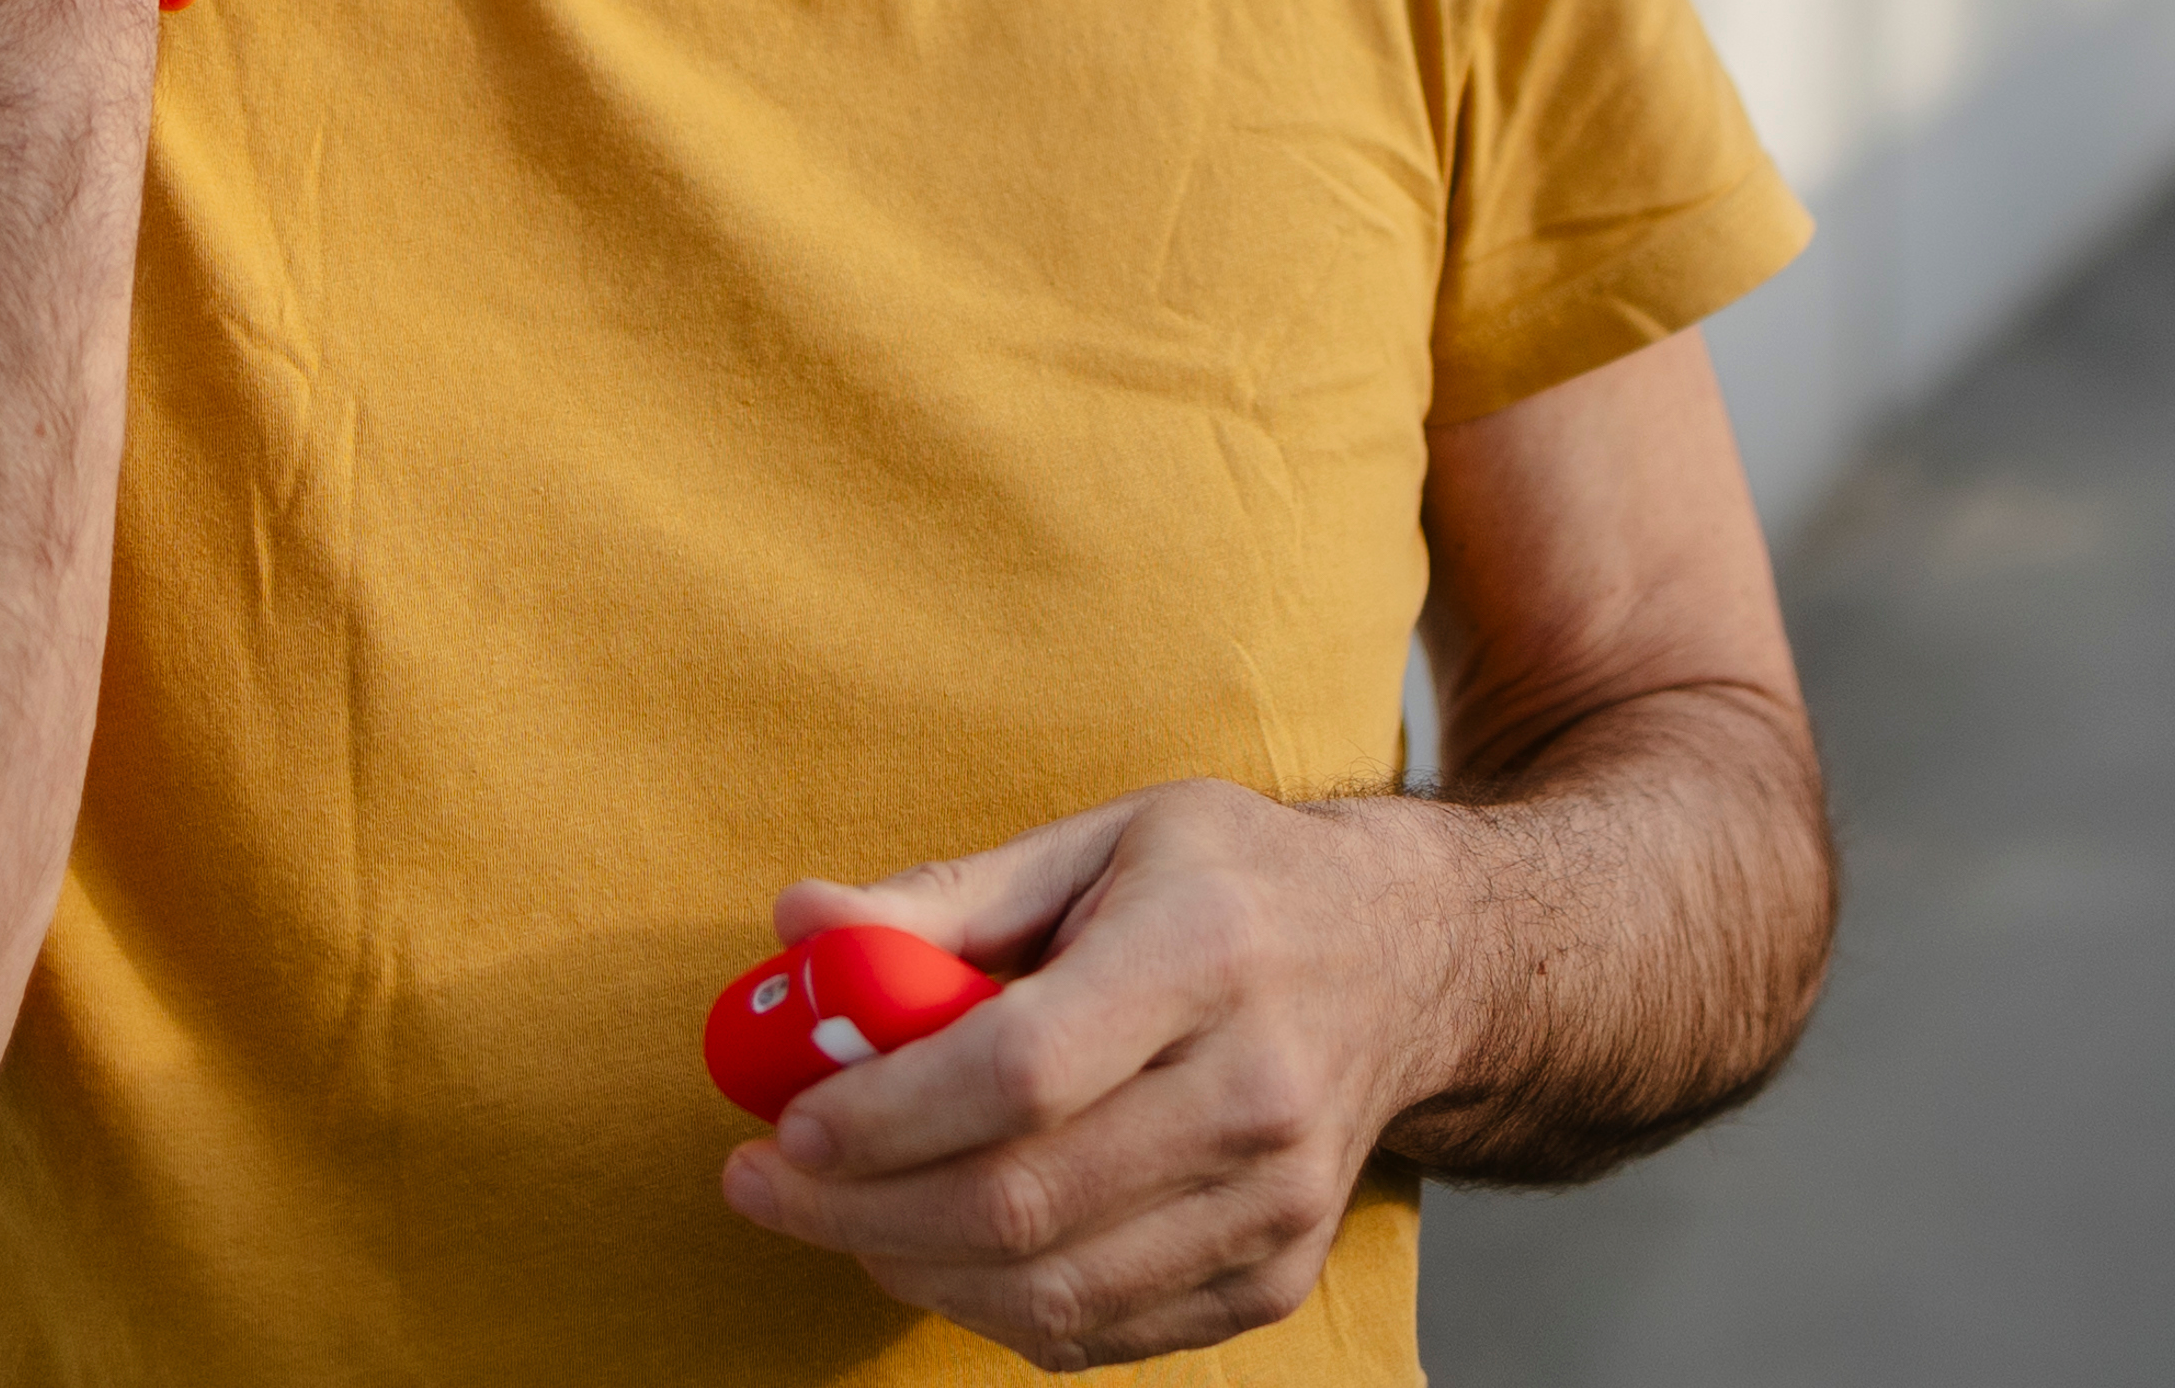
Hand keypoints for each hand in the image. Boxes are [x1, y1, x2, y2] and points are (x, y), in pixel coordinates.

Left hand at [716, 781, 1462, 1373]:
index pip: (1020, 1071)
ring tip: (837, 1212)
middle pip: (1020, 1202)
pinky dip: (989, 1307)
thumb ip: (944, 899)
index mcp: (1207, 952)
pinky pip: (1096, 1333)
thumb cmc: (1228, 887)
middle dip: (855, 1209)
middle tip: (762, 1183)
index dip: (884, 1115)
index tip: (787, 1119)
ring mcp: (1277, 1202)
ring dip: (907, 1266)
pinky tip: (937, 1246)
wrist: (1411, 961)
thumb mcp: (1098, 841)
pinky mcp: (1276, 1275)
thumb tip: (796, 924)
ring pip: (1048, 1292)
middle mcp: (1256, 1089)